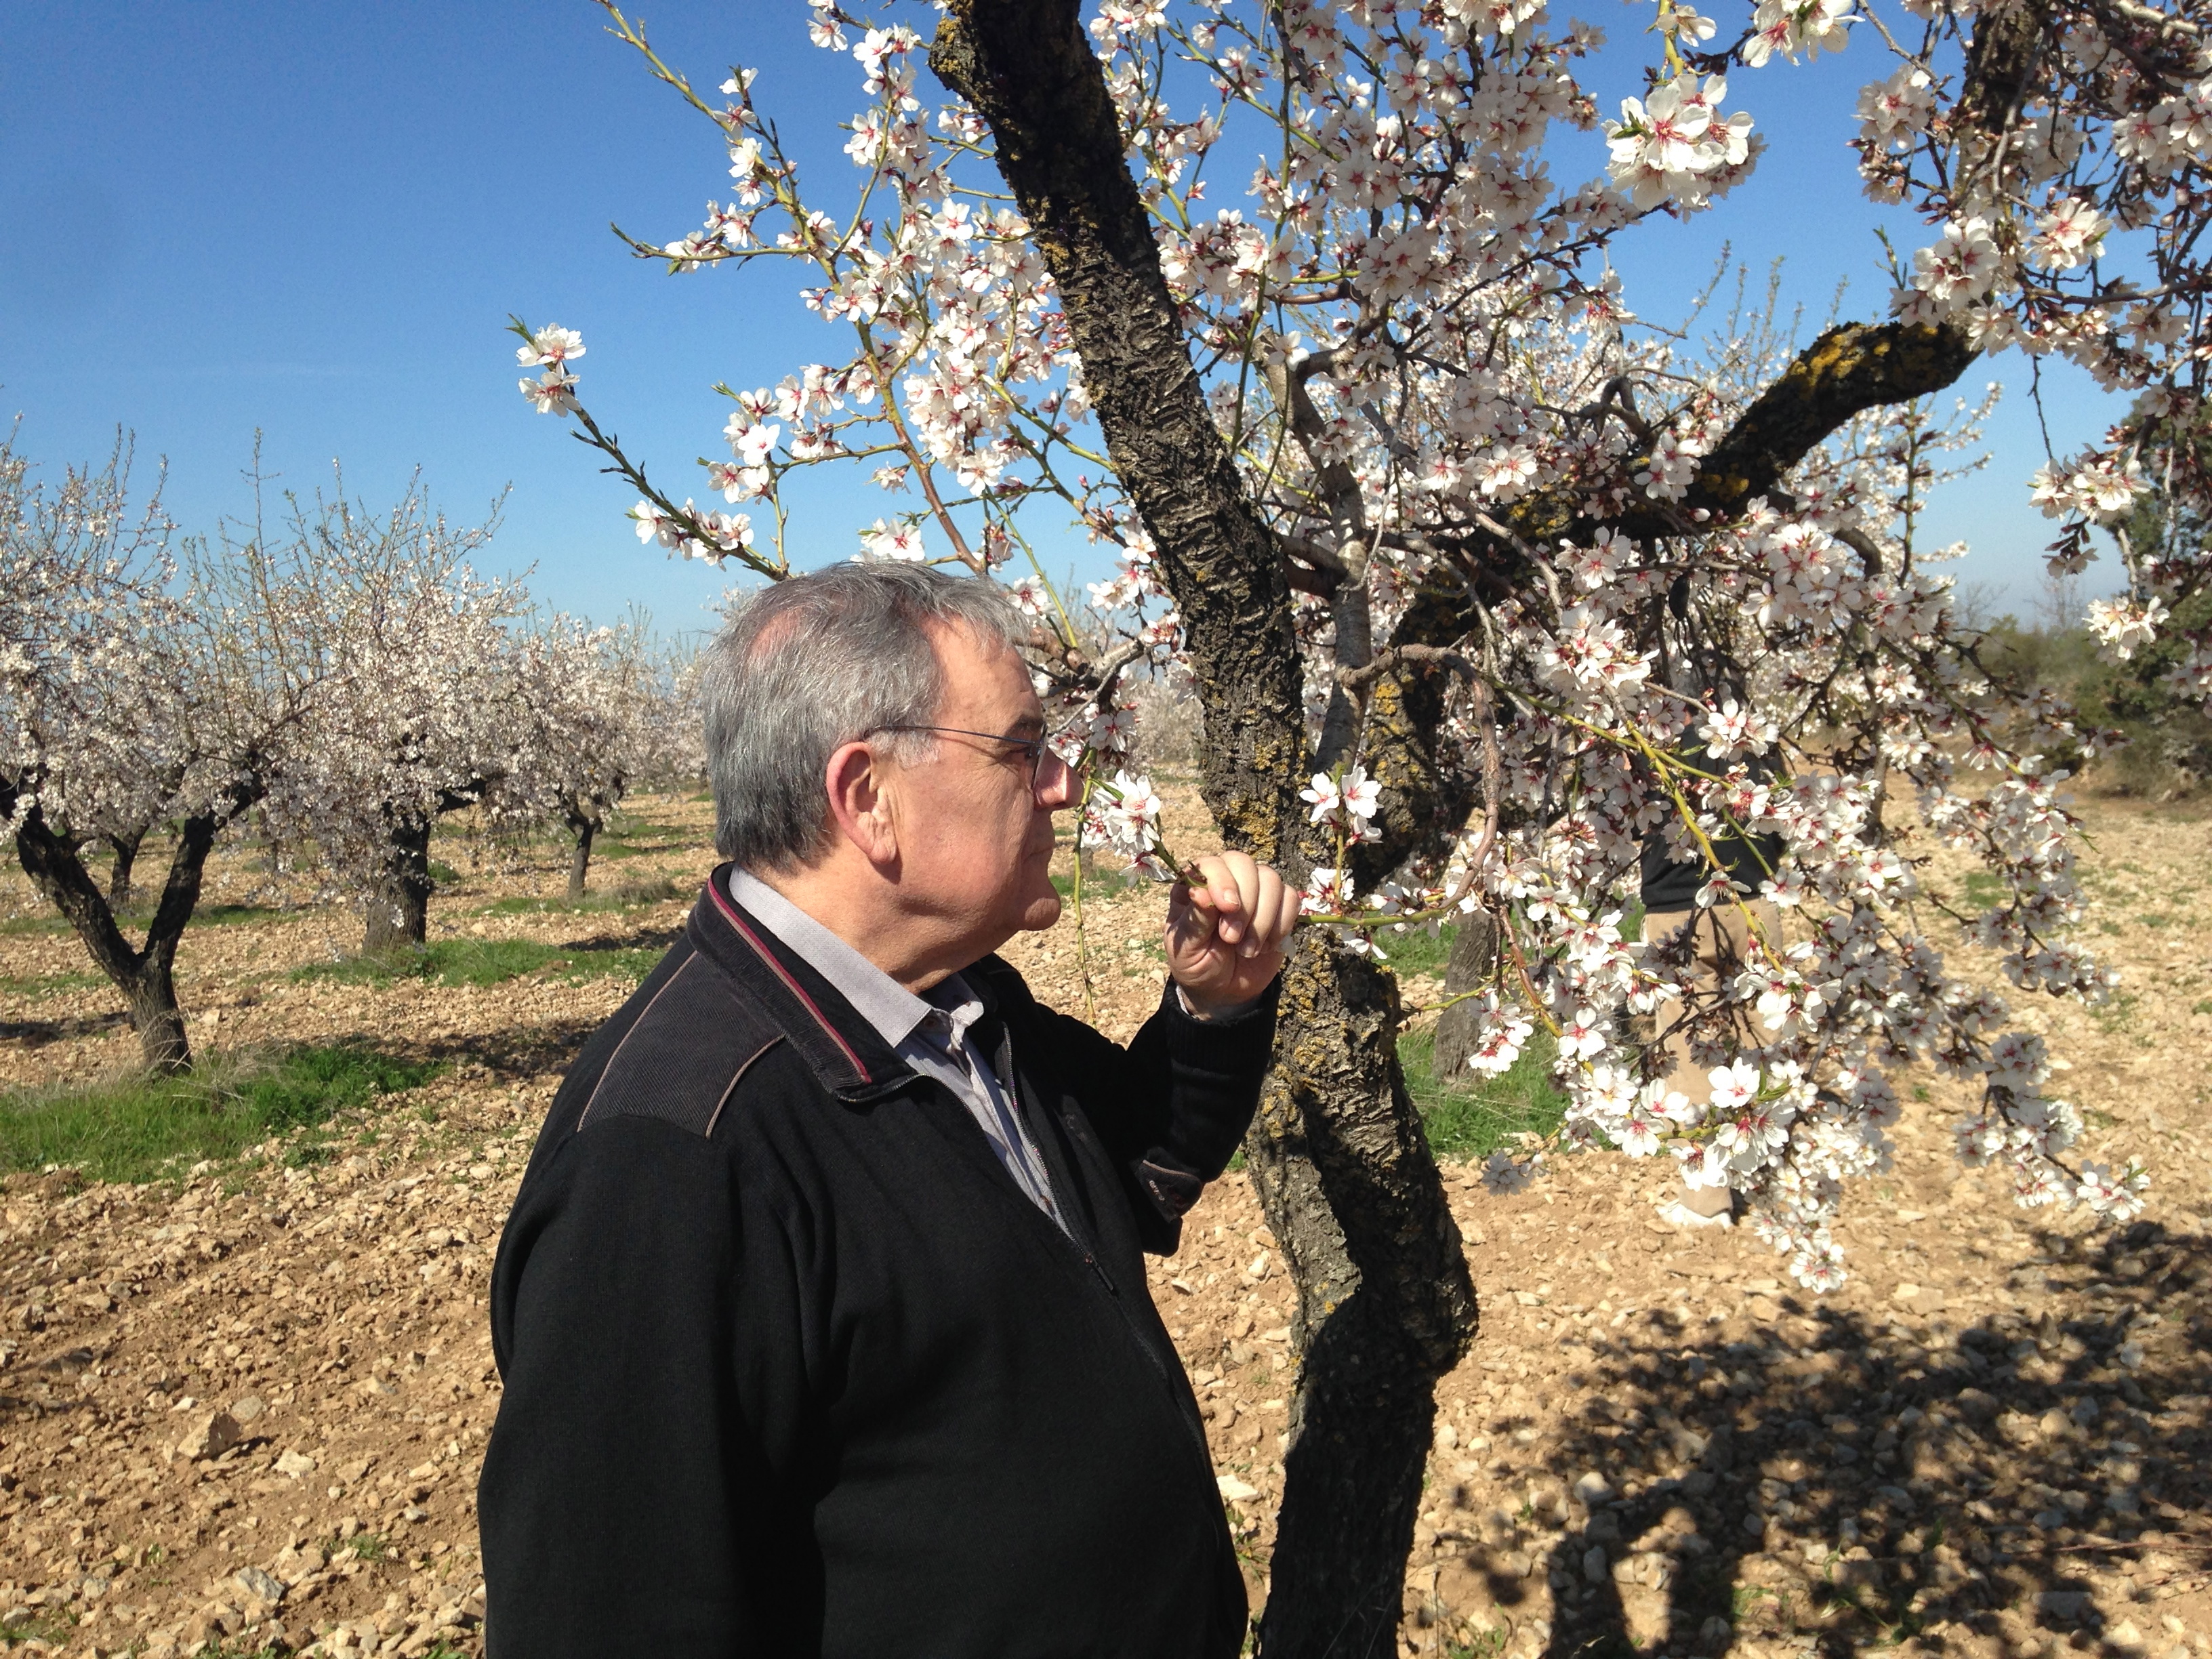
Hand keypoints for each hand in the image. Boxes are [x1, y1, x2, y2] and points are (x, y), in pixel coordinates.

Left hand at [1165, 850, 1297, 1014]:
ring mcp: (1254, 891)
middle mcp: (1225, 880)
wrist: (1222, 990)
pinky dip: (1281, 925)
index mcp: (1195, 885)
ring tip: (1247, 950)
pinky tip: (1266, 946)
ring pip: (1271, 879)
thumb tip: (1198, 892)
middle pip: (1243, 864)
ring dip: (1262, 919)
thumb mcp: (1186, 948)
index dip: (1222, 881)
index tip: (1227, 908)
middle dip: (1244, 903)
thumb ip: (1194, 919)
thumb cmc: (1197, 965)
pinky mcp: (1278, 906)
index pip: (1211, 863)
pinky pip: (1291, 899)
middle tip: (1231, 939)